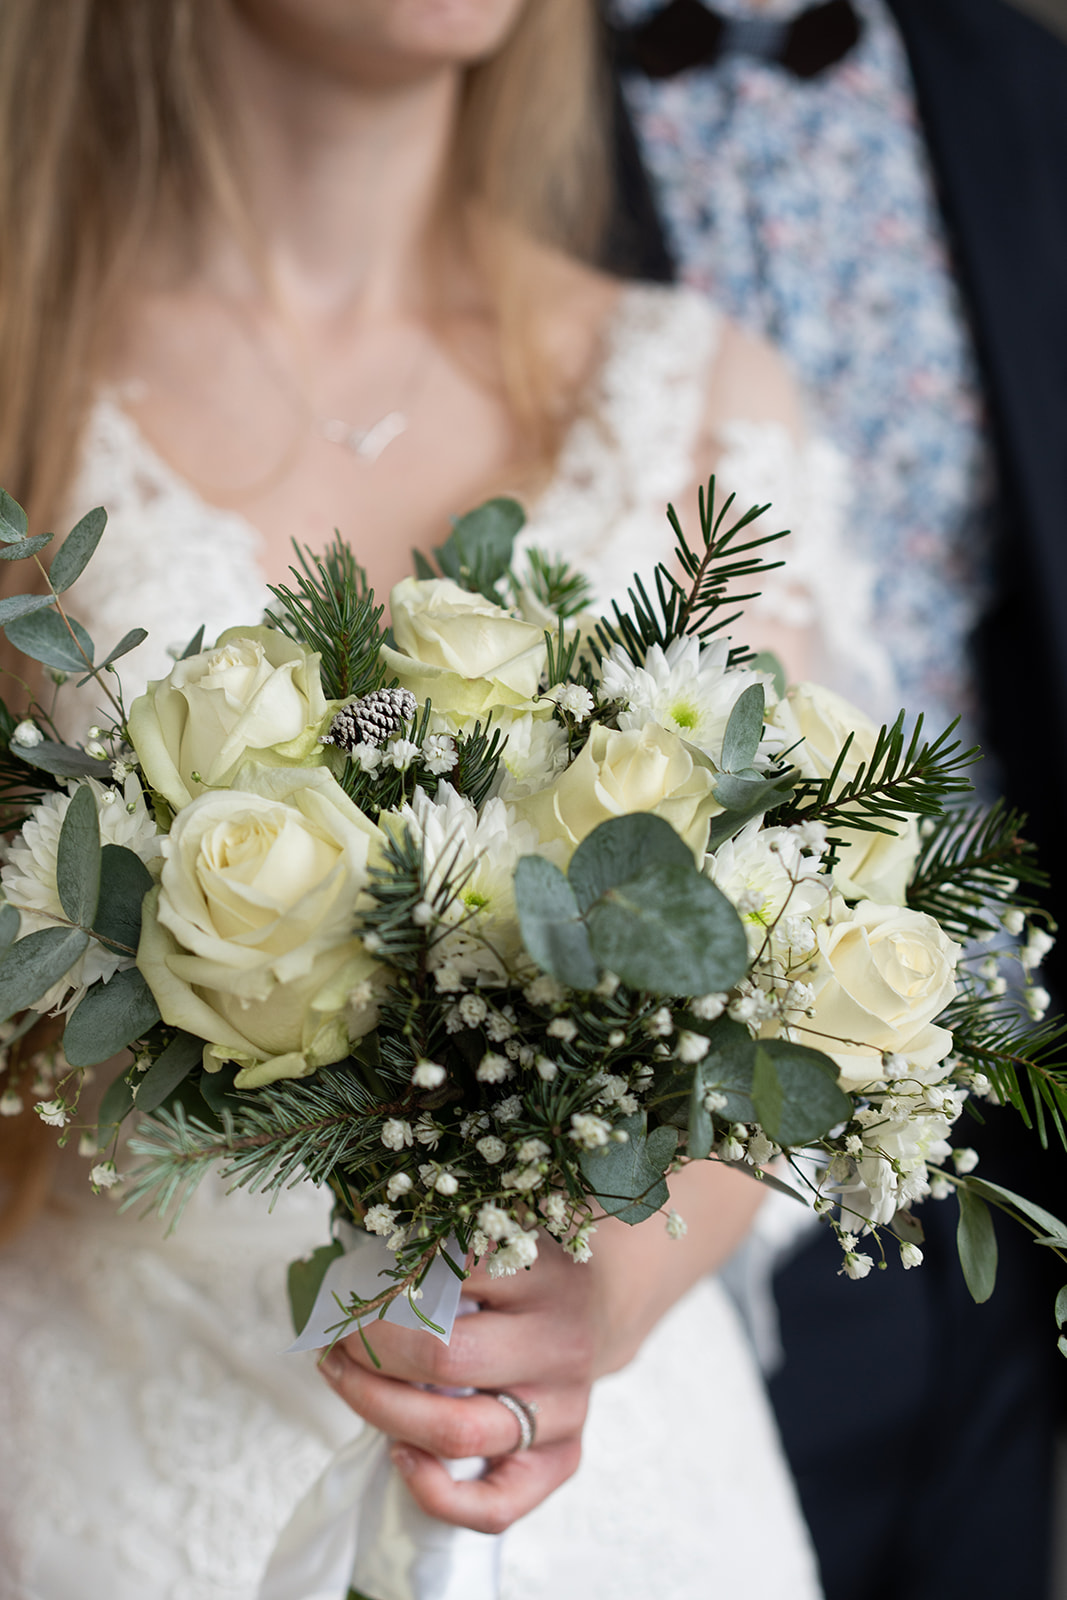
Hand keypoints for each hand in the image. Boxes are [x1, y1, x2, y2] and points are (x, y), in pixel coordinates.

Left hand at [319, 1159, 762, 1533]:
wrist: (603, 1301)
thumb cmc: (525, 1261)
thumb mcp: (499, 1224)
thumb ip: (441, 1234)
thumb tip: (348, 1253)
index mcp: (544, 1269)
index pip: (449, 1277)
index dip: (380, 1285)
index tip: (344, 1286)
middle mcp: (561, 1338)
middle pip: (444, 1358)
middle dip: (368, 1349)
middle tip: (334, 1335)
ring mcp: (565, 1405)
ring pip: (458, 1432)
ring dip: (379, 1410)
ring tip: (343, 1379)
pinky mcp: (565, 1455)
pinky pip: (499, 1505)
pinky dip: (437, 1494)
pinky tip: (400, 1457)